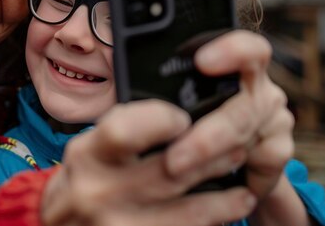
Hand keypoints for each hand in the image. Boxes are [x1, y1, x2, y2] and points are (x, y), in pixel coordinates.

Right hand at [41, 99, 256, 225]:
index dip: (161, 120)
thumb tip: (181, 110)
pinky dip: (209, 224)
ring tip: (242, 186)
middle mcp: (97, 190)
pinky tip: (225, 215)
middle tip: (238, 143)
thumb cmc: (82, 180)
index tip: (184, 117)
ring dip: (223, 198)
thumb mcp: (89, 149)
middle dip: (213, 155)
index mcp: (86, 154)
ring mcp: (115, 225)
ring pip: (186, 212)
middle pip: (170, 170)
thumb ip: (125, 130)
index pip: (125, 130)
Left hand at [165, 30, 294, 199]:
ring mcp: (273, 118)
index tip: (202, 61)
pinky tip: (210, 189)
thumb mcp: (167, 97)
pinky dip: (235, 177)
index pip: (246, 47)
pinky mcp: (277, 151)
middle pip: (244, 105)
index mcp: (233, 65)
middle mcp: (258, 87)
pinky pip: (260, 166)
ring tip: (176, 171)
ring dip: (211, 160)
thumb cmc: (180, 116)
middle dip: (208, 136)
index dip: (231, 50)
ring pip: (246, 139)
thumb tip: (120, 90)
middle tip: (174, 159)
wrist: (217, 158)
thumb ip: (156, 89)